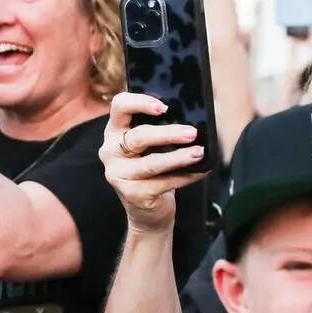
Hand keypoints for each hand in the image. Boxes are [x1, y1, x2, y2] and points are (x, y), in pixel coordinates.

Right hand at [100, 93, 206, 234]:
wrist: (147, 210)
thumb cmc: (152, 170)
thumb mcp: (150, 145)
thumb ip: (160, 128)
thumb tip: (193, 115)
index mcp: (115, 131)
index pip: (119, 106)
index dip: (140, 102)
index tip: (163, 107)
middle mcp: (110, 151)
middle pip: (138, 136)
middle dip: (168, 133)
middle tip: (192, 133)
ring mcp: (118, 174)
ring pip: (151, 163)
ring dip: (179, 157)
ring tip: (199, 153)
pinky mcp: (131, 194)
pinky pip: (163, 183)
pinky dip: (185, 176)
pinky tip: (200, 171)